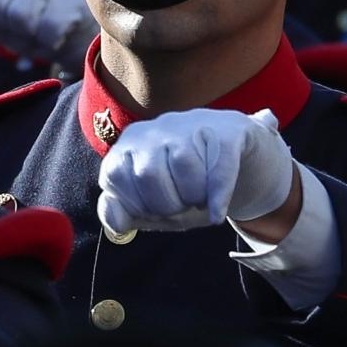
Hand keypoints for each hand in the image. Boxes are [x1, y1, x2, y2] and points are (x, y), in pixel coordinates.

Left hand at [0, 0, 96, 70]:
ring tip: (39, 26)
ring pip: (19, 16)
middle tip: (21, 23)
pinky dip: (48, 39)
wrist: (81, 33)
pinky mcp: (73, 0)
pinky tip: (56, 31)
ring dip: (27, 32)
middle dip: (2, 22)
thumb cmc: (28, 21)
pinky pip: (45, 30)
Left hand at [96, 108, 295, 233]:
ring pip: (183, 164)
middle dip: (166, 205)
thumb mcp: (150, 207)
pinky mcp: (227, 130)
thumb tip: (116, 221)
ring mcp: (191, 125)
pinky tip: (217, 214)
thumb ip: (122, 215)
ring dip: (193, 197)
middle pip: (148, 174)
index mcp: (129, 145)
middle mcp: (156, 128)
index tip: (153, 210)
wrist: (232, 162)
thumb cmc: (182, 186)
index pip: (114, 175)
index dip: (135, 204)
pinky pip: (219, 166)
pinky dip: (218, 197)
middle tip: (181, 205)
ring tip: (199, 198)